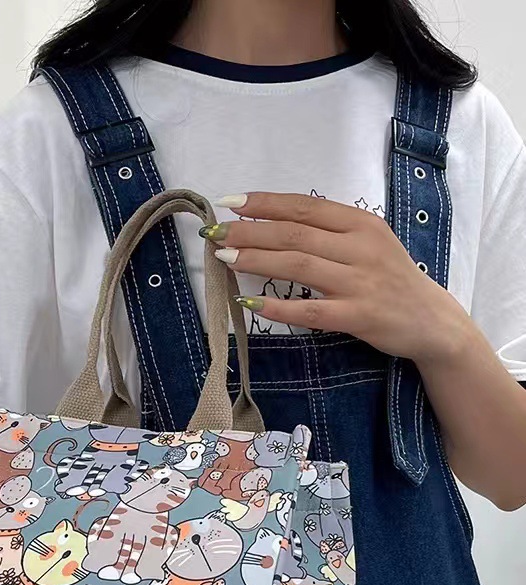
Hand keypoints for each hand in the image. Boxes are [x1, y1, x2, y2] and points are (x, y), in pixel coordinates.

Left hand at [202, 192, 474, 363]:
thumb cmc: (390, 279)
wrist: (431, 320)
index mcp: (361, 224)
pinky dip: (279, 306)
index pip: (305, 206)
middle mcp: (360, 248)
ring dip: (258, 259)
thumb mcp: (368, 243)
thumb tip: (275, 225)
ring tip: (226, 257)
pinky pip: (311, 310)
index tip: (230, 201)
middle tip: (216, 233)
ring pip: (300, 265)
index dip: (265, 203)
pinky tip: (251, 302)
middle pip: (296, 233)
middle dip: (251, 231)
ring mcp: (359, 283)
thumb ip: (330, 232)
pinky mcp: (358, 316)